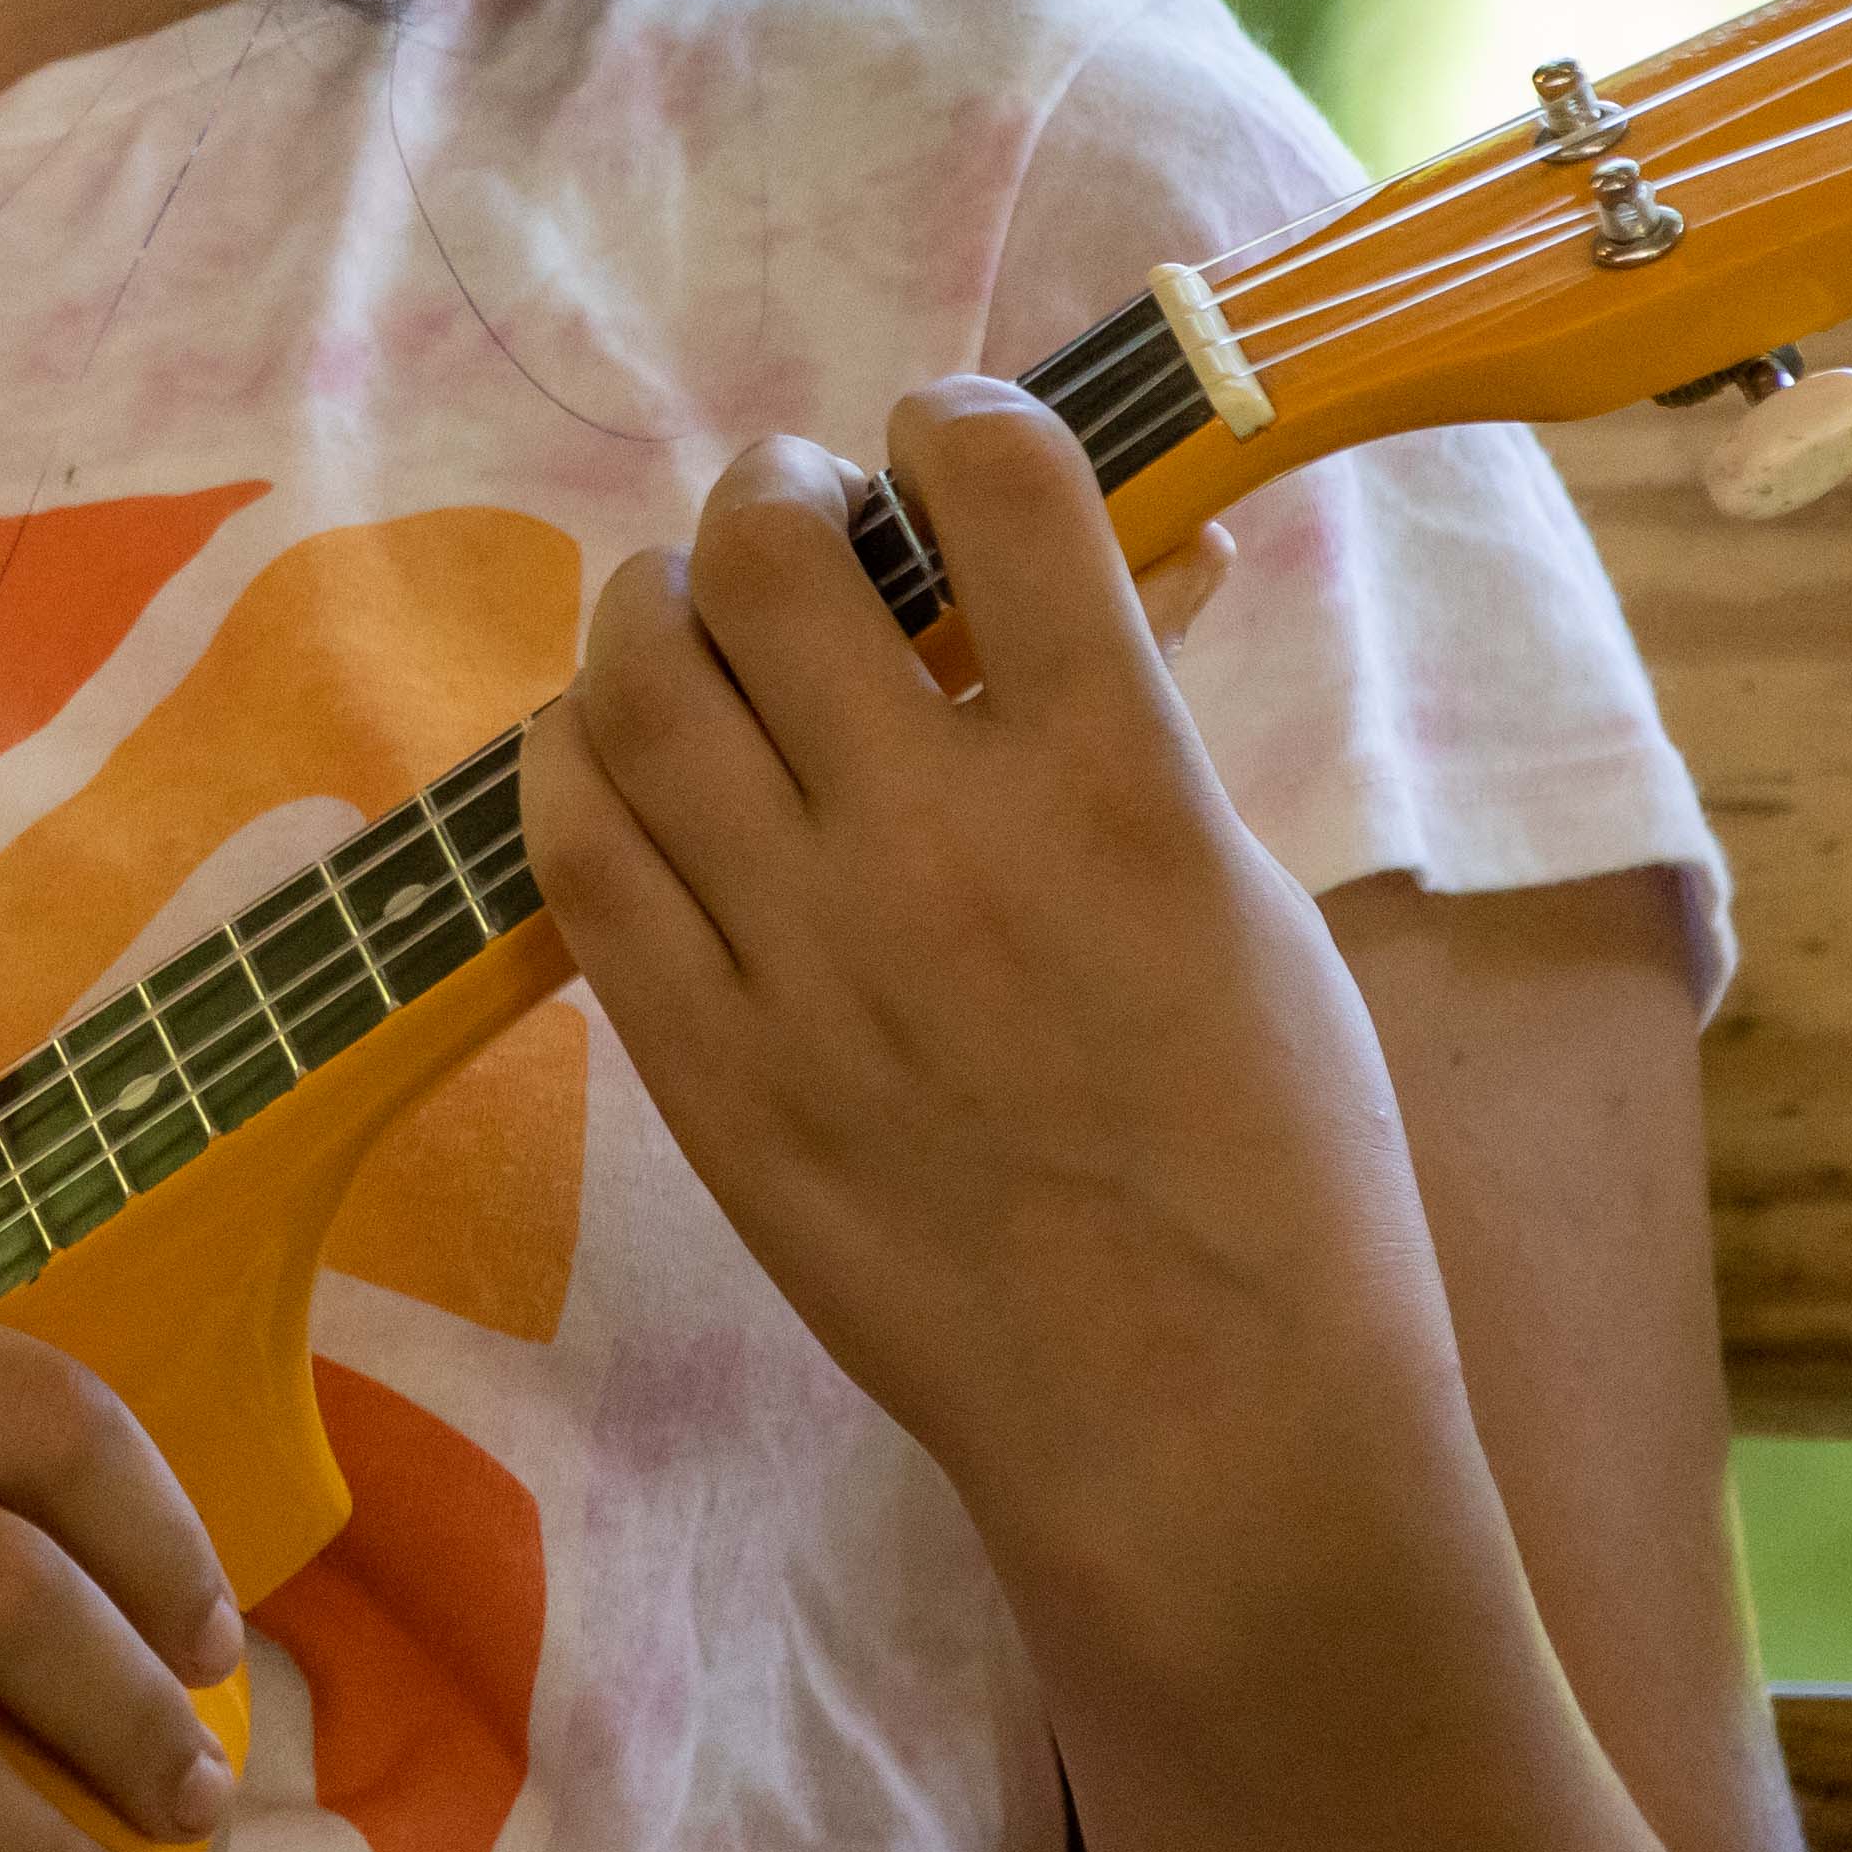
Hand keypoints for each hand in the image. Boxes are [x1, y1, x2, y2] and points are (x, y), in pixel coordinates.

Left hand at [514, 385, 1475, 1590]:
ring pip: (638, 679)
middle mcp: (940, 846)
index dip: (954, 425)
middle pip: (773, 554)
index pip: (1000, 483)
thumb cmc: (1275, 1164)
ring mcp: (803, 958)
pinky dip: (576, 759)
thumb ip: (1143, 725)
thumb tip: (1126, 560)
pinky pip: (576, 850)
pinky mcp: (705, 1067)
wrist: (1201, 1426)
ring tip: (701, 624)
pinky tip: (619, 754)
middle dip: (778, 493)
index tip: (942, 449)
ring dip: (661, 606)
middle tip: (802, 522)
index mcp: (1116, 786)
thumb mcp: (1249, 904)